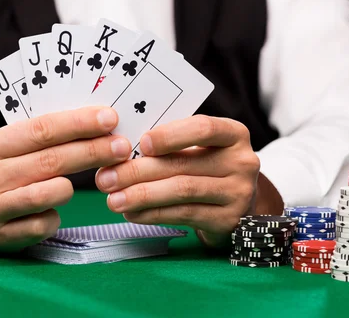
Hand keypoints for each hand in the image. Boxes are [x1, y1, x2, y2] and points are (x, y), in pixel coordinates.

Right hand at [0, 107, 130, 252]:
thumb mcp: (7, 145)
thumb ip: (41, 135)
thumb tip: (95, 122)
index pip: (41, 129)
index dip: (79, 123)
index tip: (109, 118)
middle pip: (51, 160)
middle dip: (92, 151)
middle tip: (121, 147)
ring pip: (50, 193)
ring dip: (71, 186)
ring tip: (72, 183)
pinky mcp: (2, 237)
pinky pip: (45, 224)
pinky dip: (55, 215)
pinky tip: (51, 208)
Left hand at [95, 115, 277, 247]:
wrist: (238, 205)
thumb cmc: (206, 167)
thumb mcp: (198, 148)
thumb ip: (170, 143)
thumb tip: (119, 148)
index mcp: (233, 133)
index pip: (203, 128)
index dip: (171, 135)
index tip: (141, 143)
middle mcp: (242, 162)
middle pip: (183, 164)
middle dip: (138, 171)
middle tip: (106, 178)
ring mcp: (238, 193)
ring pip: (181, 191)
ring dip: (141, 195)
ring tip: (113, 199)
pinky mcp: (228, 220)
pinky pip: (183, 214)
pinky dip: (153, 214)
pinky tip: (132, 213)